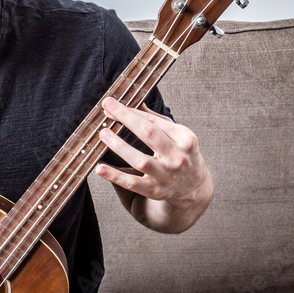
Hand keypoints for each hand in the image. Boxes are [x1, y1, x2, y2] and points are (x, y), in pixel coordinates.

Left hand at [95, 97, 212, 232]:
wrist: (193, 186)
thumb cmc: (180, 154)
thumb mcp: (177, 135)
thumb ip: (156, 119)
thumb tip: (136, 101)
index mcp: (184, 138)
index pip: (154, 121)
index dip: (130, 112)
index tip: (110, 104)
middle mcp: (177, 156)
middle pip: (149, 134)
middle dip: (126, 118)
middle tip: (106, 108)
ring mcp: (166, 175)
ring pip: (140, 160)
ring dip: (119, 146)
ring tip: (103, 134)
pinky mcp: (155, 191)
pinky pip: (132, 183)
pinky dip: (115, 176)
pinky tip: (100, 168)